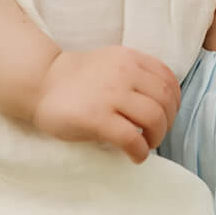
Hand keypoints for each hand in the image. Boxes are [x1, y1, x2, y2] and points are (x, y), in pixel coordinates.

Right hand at [31, 46, 181, 162]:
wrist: (39, 82)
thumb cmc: (76, 79)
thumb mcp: (110, 63)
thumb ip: (134, 74)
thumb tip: (162, 104)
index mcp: (129, 58)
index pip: (168, 79)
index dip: (175, 102)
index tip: (168, 116)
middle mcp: (124, 72)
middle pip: (165, 101)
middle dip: (167, 123)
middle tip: (155, 135)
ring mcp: (110, 94)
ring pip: (154, 119)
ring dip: (156, 138)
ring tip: (146, 145)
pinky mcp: (97, 118)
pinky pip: (132, 138)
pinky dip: (140, 151)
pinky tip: (135, 156)